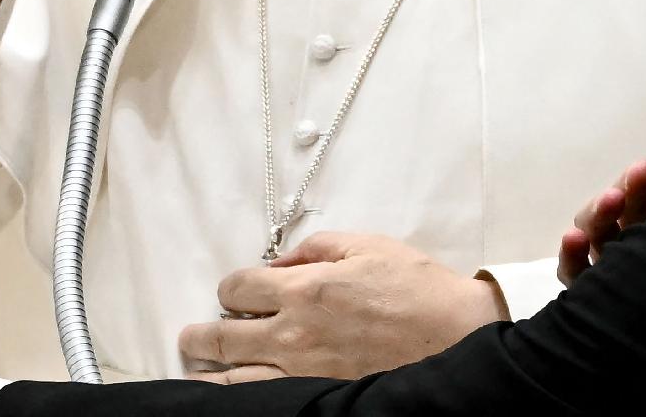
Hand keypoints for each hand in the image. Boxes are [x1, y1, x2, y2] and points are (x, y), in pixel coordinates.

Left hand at [178, 233, 506, 382]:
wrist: (454, 336)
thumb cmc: (417, 288)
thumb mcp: (367, 246)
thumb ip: (316, 248)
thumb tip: (281, 261)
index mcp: (305, 289)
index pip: (238, 288)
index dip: (230, 287)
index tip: (234, 290)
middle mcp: (294, 334)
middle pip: (221, 337)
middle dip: (200, 334)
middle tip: (191, 336)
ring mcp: (303, 373)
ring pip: (235, 378)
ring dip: (213, 370)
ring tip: (203, 367)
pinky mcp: (318, 397)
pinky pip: (264, 399)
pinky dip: (243, 394)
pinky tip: (237, 391)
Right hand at [557, 142, 645, 286]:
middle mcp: (637, 238)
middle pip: (630, 204)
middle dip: (635, 184)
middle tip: (643, 170)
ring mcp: (608, 261)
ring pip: (597, 229)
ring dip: (601, 209)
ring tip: (612, 199)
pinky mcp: (587, 288)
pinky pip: (574, 270)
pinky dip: (571, 253)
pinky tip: (574, 239)